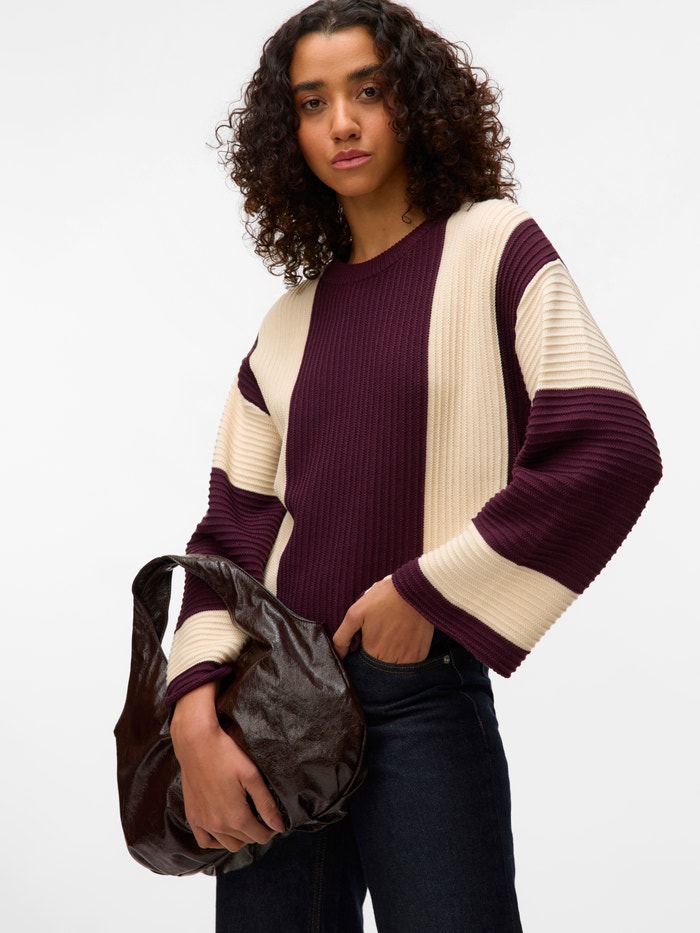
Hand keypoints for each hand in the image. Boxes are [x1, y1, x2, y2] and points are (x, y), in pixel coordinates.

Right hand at [170, 683, 284, 851]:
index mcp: (236, 816)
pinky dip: (216, 840)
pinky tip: (223, 828)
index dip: (271, 830)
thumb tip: (279, 826)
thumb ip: (266, 803)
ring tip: (245, 821)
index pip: (260, 836)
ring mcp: (203, 822)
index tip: (274, 820)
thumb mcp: (252, 776)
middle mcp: (218, 825)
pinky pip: (204, 841)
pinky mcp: (192, 816)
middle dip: (256, 832)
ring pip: (226, 844)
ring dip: (239, 838)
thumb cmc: (226, 755)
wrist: (196, 743)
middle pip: (245, 841)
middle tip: (261, 817)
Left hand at [333, 577, 433, 662]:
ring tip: (391, 639)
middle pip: (378, 669)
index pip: (362, 666)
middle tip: (380, 638)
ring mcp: (407, 659)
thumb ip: (342, 637)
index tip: (366, 643)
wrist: (415, 589)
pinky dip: (404, 657)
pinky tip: (403, 641)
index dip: (362, 655)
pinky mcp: (420, 655)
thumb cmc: (384, 598)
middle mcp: (390, 660)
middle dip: (375, 657)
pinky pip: (409, 665)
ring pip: (393, 670)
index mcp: (372, 651)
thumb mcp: (355, 613)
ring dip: (390, 660)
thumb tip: (338, 655)